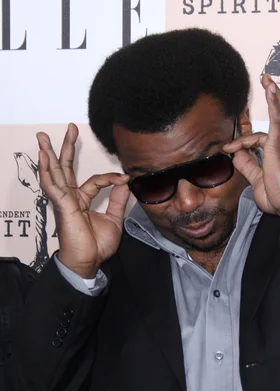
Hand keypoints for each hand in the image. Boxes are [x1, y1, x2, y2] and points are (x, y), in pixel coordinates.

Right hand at [37, 123, 129, 277]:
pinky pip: (52, 186)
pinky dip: (47, 171)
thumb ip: (117, 200)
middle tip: (69, 128)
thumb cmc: (97, 246)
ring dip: (49, 154)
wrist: (88, 262)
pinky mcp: (61, 205)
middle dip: (66, 148)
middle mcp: (71, 198)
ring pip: (55, 173)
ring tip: (43, 137)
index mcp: (82, 200)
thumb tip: (125, 183)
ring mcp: (64, 201)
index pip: (95, 180)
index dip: (111, 177)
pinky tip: (43, 158)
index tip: (126, 178)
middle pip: (66, 168)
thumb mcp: (114, 219)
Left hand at [224, 68, 279, 228]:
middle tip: (277, 77)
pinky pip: (277, 118)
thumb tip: (234, 155)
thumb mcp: (257, 180)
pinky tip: (271, 89)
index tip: (228, 149)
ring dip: (276, 92)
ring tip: (270, 77)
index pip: (261, 139)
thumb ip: (247, 165)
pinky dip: (274, 103)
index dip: (242, 142)